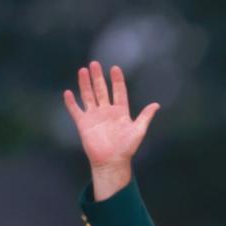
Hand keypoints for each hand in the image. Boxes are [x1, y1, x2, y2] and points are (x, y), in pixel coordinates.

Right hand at [63, 61, 159, 199]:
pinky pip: (76, 110)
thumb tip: (157, 105)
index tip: (115, 68)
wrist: (112, 162)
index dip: (117, 80)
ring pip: (88, 96)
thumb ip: (145, 117)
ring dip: (85, 84)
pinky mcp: (83, 124)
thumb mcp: (139, 131)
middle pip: (101, 90)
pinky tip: (68, 92)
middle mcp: (106, 111)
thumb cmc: (127, 148)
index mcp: (120, 111)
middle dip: (98, 77)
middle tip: (95, 63)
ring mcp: (94, 116)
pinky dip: (71, 102)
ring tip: (83, 70)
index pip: (118, 92)